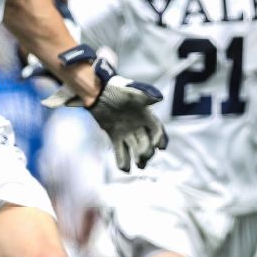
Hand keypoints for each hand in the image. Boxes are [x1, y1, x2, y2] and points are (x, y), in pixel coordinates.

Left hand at [44, 57, 167, 171]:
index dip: (159, 138)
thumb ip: (145, 94)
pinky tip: (124, 169)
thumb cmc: (116, 88)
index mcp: (145, 114)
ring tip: (139, 166)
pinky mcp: (114, 135)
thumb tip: (159, 98)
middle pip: (147, 141)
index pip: (156, 128)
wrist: (97, 91)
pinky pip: (120, 149)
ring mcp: (126, 130)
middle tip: (144, 157)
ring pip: (135, 147)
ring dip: (138, 157)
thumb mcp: (131, 90)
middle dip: (147, 150)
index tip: (159, 147)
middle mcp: (138, 124)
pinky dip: (122, 159)